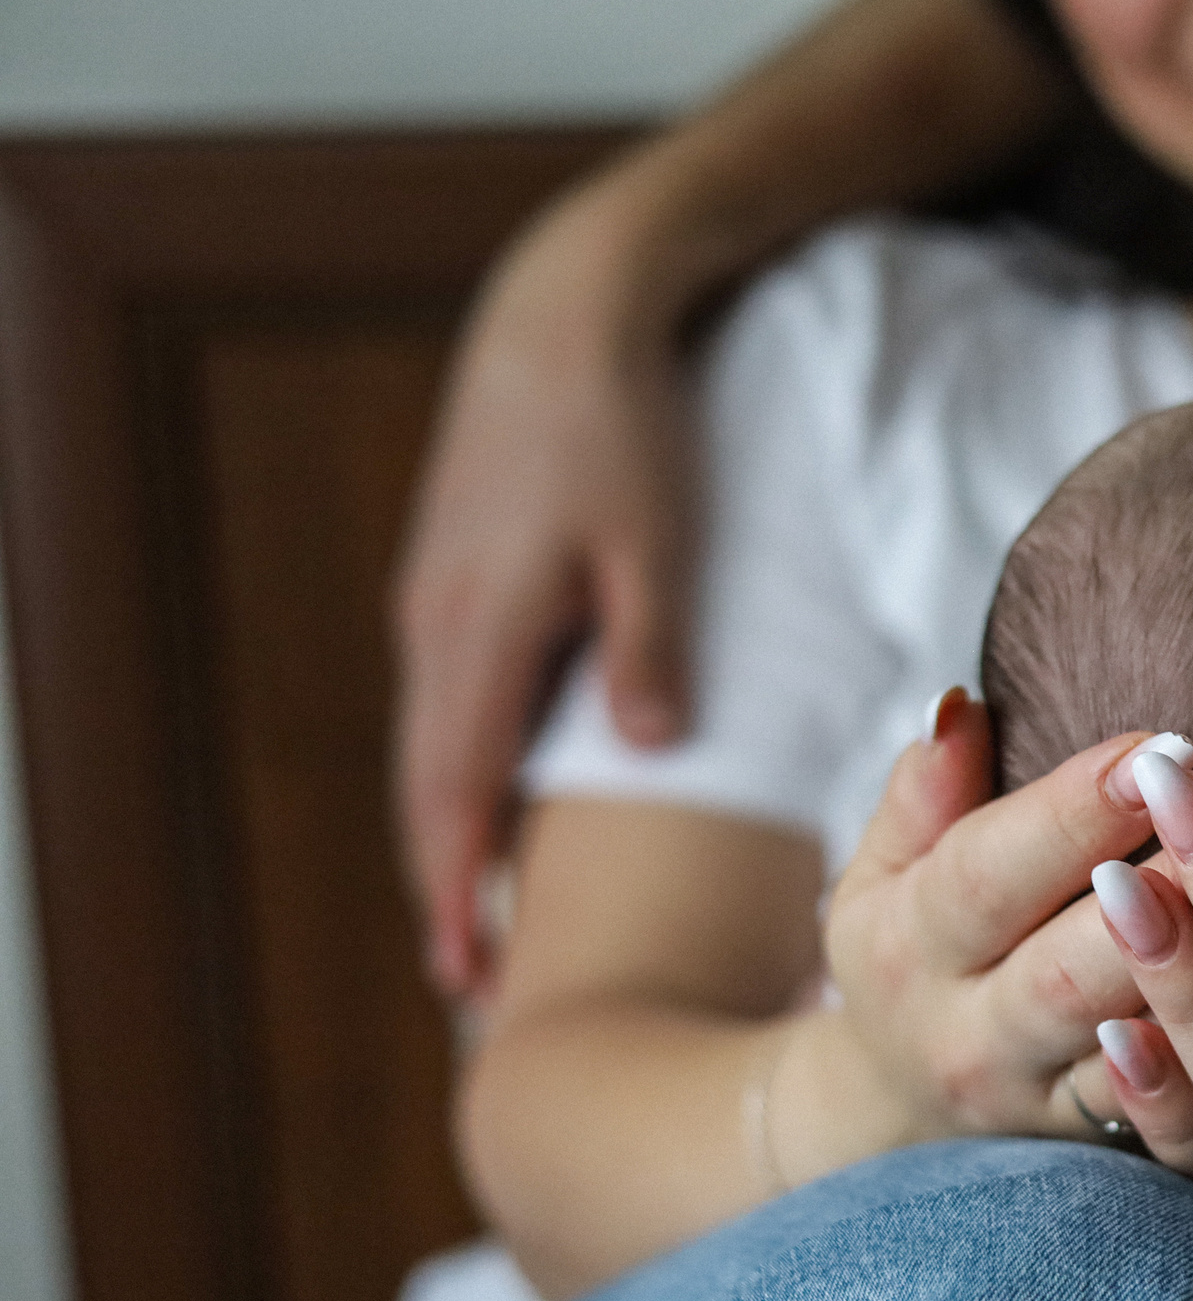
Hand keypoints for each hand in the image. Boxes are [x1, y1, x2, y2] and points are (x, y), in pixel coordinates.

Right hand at [395, 189, 698, 1000]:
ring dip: (447, 837)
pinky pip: (447, 706)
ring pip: (431, 749)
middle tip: (469, 985)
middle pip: (428, 790)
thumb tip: (645, 750)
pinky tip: (490, 805)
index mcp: (484, 632)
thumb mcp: (655, 540)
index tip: (467, 975)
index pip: (457, 795)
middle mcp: (440, 630)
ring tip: (474, 918)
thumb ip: (648, 650)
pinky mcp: (452, 583)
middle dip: (445, 889)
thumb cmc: (621, 425)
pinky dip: (458, 773)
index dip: (460, 891)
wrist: (561, 315)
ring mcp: (435, 605)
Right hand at [776, 693, 1182, 1173]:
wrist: (895, 1114)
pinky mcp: (1102, 1154)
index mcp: (909, 943)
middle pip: (1071, 968)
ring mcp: (1040, 1104)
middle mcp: (971, 1035)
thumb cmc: (916, 952)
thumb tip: (958, 704)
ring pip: (1139, 1048)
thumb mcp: (886, 871)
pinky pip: (1178, 1123)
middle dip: (1170, 890)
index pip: (990, 871)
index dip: (1077, 811)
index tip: (1167, 745)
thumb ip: (922, 791)